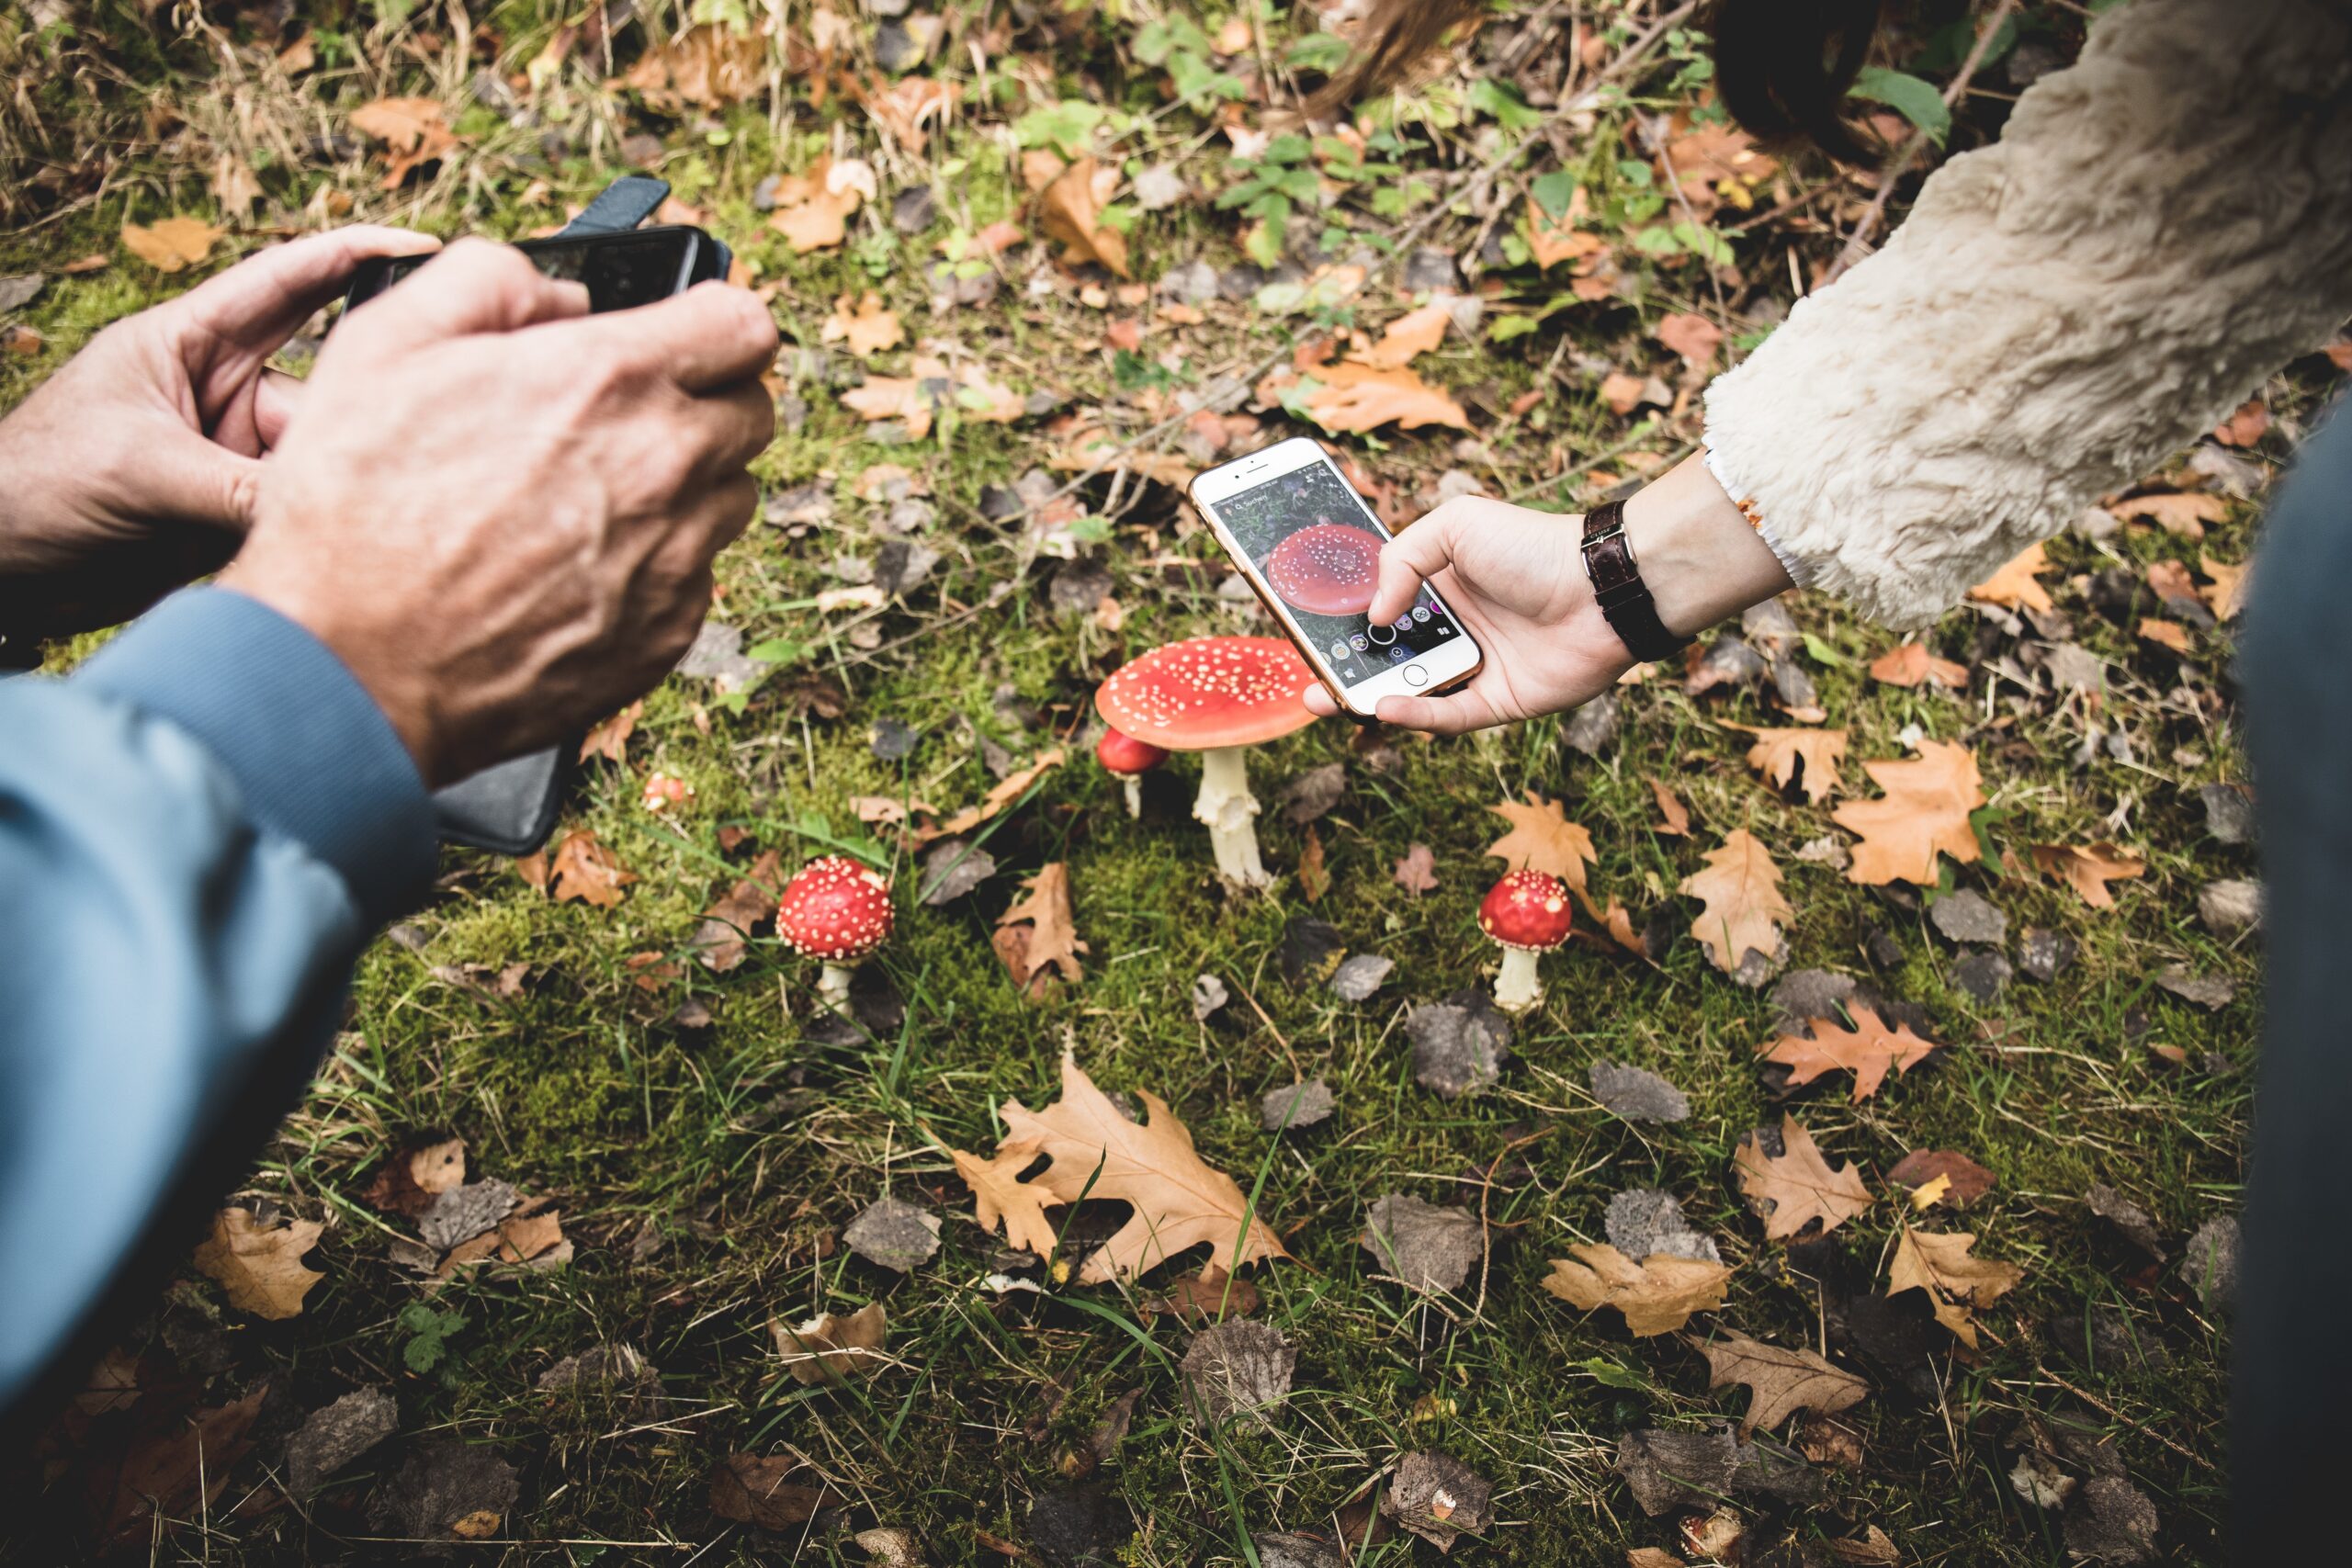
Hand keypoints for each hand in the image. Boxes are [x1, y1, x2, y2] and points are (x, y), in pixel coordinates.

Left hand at [0, 226, 440, 638]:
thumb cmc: (34, 486)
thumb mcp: (140, 472)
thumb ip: (239, 490)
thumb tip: (333, 510)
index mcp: (190, 342)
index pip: (288, 281)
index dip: (358, 254)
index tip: (429, 243)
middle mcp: (224, 393)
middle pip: (330, 385)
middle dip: (367, 408)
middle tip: (400, 446)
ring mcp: (234, 455)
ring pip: (324, 459)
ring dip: (336, 488)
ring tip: (348, 524)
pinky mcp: (239, 513)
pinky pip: (304, 513)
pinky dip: (320, 530)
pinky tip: (335, 551)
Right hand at [219, 239, 777, 786]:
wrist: (350, 666)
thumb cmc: (353, 505)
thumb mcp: (385, 343)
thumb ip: (488, 282)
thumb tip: (563, 296)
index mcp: (611, 379)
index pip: (745, 325)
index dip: (714, 322)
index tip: (684, 336)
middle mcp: (666, 466)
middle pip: (752, 411)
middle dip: (702, 400)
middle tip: (628, 416)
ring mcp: (678, 557)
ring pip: (730, 496)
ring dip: (684, 485)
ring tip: (591, 498)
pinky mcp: (670, 631)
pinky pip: (696, 576)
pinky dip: (656, 564)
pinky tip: (576, 569)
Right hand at [1303, 453, 1793, 732]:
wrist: (1602, 585)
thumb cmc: (1535, 546)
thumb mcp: (1455, 527)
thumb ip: (1402, 560)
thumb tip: (1375, 616)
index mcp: (1441, 587)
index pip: (1380, 609)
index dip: (1343, 622)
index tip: (1305, 630)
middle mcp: (1454, 630)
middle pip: (1387, 657)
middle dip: (1342, 669)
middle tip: (1306, 677)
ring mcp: (1474, 668)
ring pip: (1409, 692)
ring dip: (1366, 696)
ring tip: (1326, 696)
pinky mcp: (1498, 703)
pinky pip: (1447, 717)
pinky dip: (1414, 716)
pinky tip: (1382, 708)